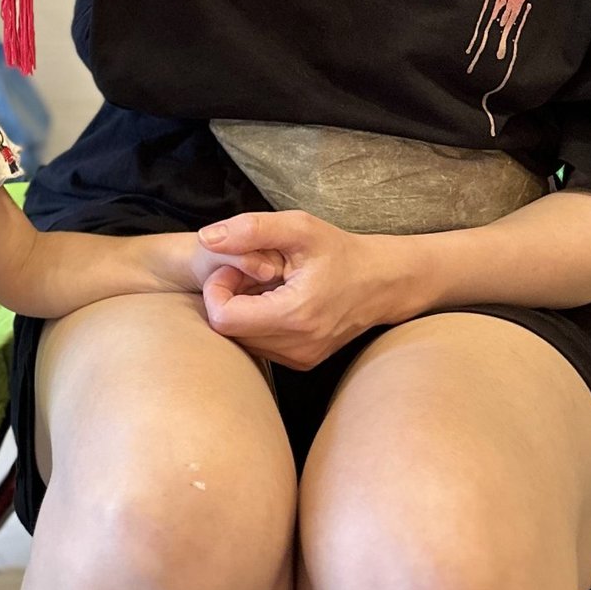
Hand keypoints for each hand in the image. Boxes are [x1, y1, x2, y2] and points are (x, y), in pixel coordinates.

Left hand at [196, 211, 395, 369]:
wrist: (383, 282)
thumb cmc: (340, 251)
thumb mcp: (298, 227)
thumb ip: (250, 230)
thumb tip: (207, 239)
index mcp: (294, 316)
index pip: (223, 319)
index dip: (217, 289)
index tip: (237, 266)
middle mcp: (297, 347)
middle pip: (229, 330)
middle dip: (229, 297)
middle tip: (252, 271)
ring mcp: (301, 359)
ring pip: (242, 340)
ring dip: (243, 310)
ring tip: (267, 283)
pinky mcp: (303, 362)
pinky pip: (260, 345)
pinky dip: (258, 322)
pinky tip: (276, 299)